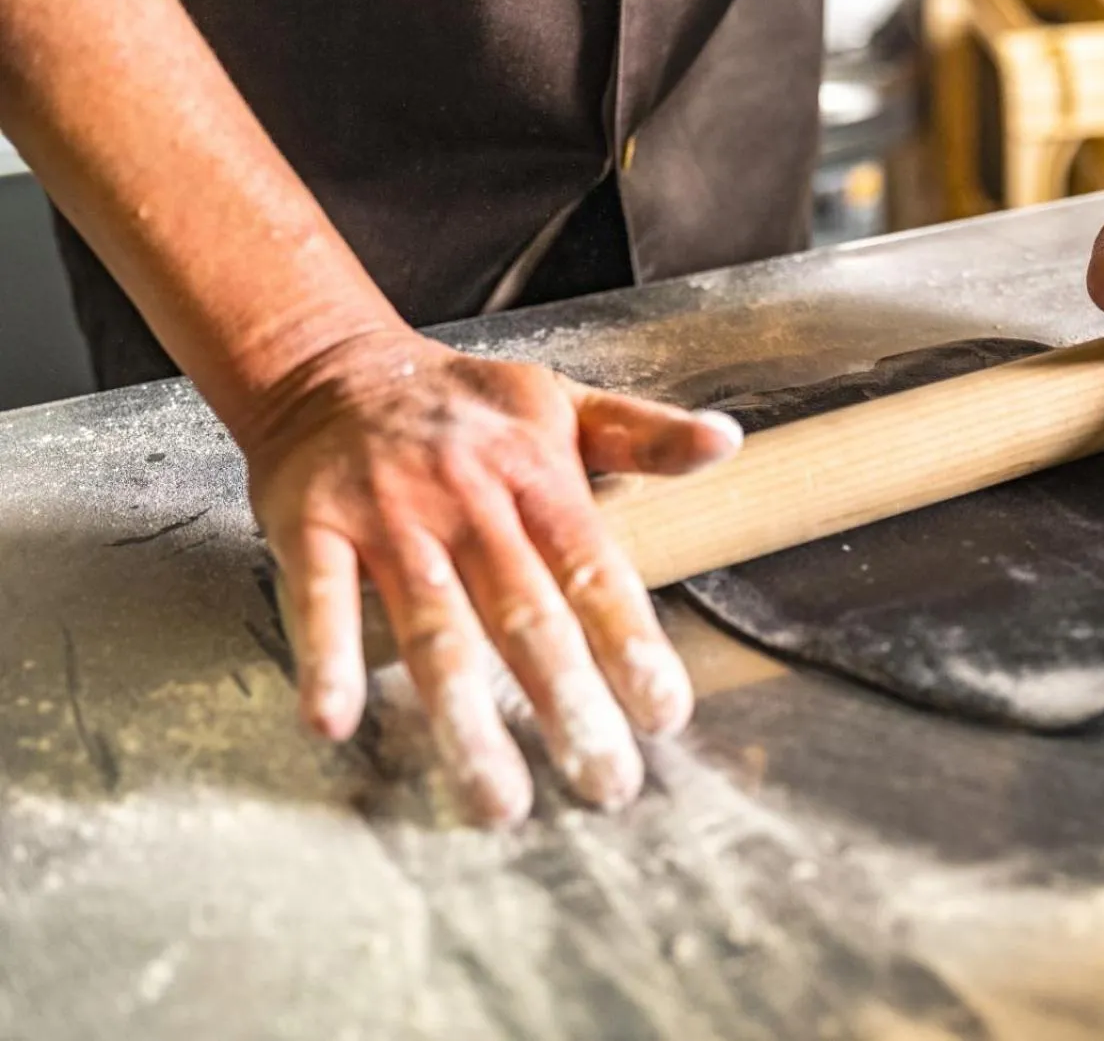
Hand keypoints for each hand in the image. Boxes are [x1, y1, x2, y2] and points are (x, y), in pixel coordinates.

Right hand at [247, 328, 742, 825]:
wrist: (330, 365)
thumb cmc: (463, 403)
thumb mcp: (563, 402)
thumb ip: (644, 435)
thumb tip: (728, 441)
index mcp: (535, 476)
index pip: (594, 569)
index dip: (631, 643)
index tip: (666, 716)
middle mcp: (467, 500)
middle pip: (523, 614)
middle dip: (567, 703)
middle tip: (605, 784)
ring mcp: (387, 516)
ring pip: (434, 626)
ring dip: (463, 717)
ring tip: (497, 801)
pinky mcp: (311, 527)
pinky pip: (319, 599)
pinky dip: (329, 657)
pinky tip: (336, 722)